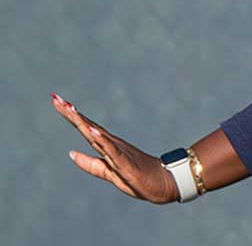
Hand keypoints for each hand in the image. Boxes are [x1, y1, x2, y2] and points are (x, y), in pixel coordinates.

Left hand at [51, 93, 178, 203]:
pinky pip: (111, 150)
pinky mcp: (125, 163)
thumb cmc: (139, 177)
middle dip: (71, 113)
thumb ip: (90, 163)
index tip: (57, 101)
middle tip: (56, 98)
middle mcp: (112, 144)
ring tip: (70, 109)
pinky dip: (101, 139)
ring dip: (83, 121)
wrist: (164, 183)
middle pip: (88, 126)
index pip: (85, 127)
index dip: (70, 115)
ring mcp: (119, 152)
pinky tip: (91, 130)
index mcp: (106, 146)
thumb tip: (70, 153)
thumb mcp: (108, 172)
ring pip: (97, 134)